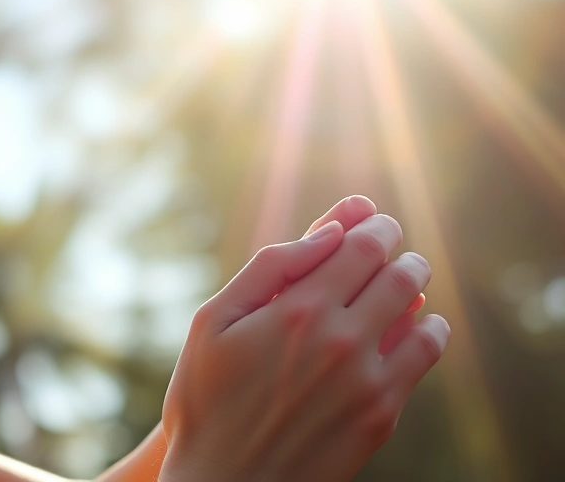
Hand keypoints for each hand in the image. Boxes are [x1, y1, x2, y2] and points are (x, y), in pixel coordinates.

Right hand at [159, 198, 449, 481]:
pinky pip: (425, 354)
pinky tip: (416, 324)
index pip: (360, 246)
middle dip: (396, 248)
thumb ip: (268, 269)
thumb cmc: (206, 399)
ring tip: (405, 279)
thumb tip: (328, 234)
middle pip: (396, 271)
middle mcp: (339, 338)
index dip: (372, 225)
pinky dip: (428, 328)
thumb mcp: (211, 322)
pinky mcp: (383, 414)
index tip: (371, 221)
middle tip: (389, 244)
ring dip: (415, 282)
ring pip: (417, 307)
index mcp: (296, 309)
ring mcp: (367, 379)